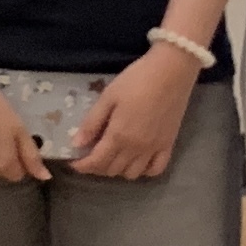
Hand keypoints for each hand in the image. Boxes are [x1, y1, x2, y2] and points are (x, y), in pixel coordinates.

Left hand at [65, 46, 202, 180]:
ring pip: (132, 174)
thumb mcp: (109, 97)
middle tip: (91, 155)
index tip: (74, 163)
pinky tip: (137, 160)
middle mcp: (136, 148)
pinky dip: (144, 171)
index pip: (96, 162)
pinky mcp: (169, 144)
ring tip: (112, 156)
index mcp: (119, 136)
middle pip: (112, 170)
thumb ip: (92, 122)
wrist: (172, 71)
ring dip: (118, 170)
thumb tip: (76, 144)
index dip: (82, 166)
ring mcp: (154, 149)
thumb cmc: (136, 80)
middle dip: (97, 167)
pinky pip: (156, 170)